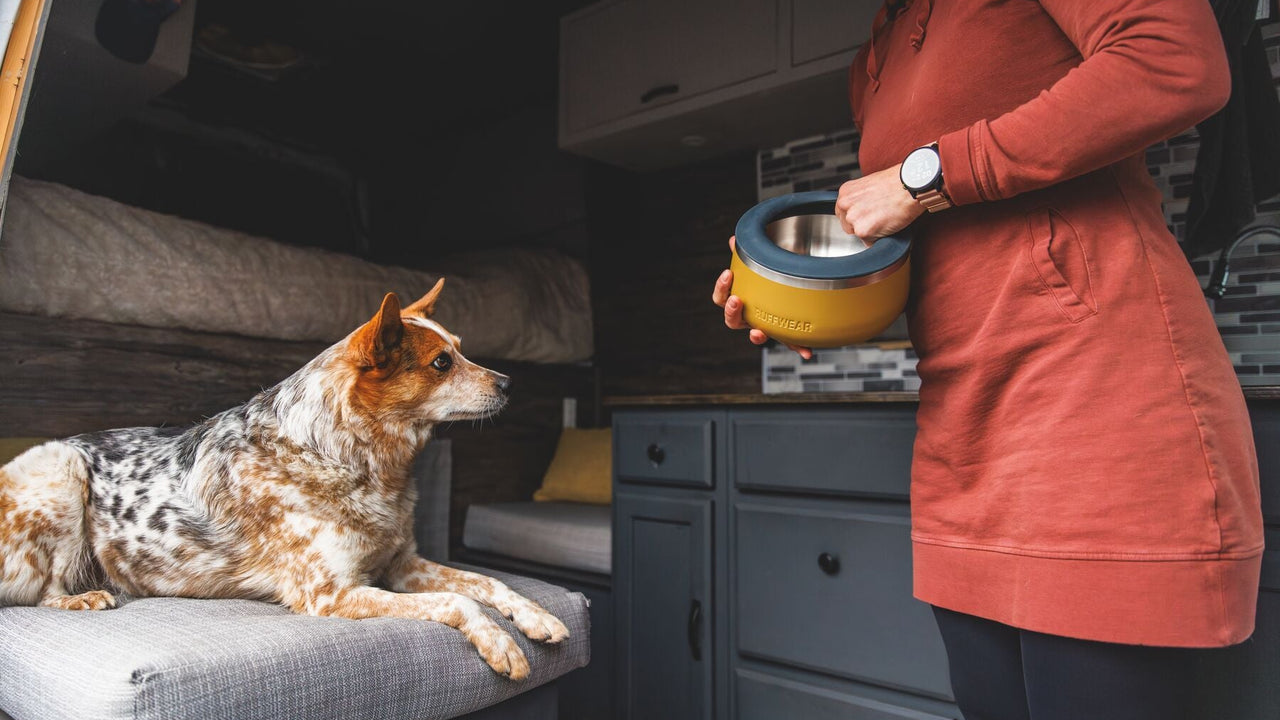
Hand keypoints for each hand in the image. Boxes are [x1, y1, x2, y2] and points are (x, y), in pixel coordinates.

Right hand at [711, 236, 812, 359]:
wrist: (791, 290)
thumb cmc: (768, 281)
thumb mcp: (758, 266)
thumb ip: (746, 255)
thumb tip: (733, 239)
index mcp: (739, 301)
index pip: (721, 298)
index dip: (722, 289)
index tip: (728, 275)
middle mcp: (748, 317)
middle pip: (732, 321)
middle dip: (732, 311)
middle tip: (737, 299)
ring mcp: (765, 327)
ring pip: (756, 336)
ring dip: (756, 335)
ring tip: (758, 331)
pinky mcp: (783, 334)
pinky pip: (789, 343)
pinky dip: (797, 348)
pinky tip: (806, 351)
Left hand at [835, 164, 923, 239]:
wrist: (911, 184)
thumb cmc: (897, 182)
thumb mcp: (871, 184)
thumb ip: (861, 199)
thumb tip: (863, 209)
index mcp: (846, 192)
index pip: (844, 213)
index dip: (857, 216)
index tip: (867, 216)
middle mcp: (845, 204)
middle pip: (848, 225)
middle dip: (862, 225)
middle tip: (879, 217)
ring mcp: (853, 218)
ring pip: (858, 234)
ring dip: (871, 232)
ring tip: (885, 219)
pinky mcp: (863, 230)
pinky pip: (869, 242)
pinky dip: (879, 238)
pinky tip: (888, 224)